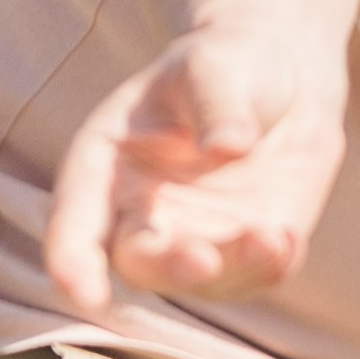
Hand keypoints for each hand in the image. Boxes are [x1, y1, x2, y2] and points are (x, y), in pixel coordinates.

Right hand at [41, 20, 346, 318]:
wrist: (282, 80)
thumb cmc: (225, 67)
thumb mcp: (212, 67)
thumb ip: (215, 103)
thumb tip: (228, 147)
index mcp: (104, 168)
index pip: (75, 224)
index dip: (71, 261)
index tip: (81, 291)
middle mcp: (141, 216)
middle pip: (140, 263)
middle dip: (169, 269)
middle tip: (202, 261)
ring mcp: (195, 238)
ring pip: (205, 277)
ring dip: (234, 267)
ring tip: (273, 237)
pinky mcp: (247, 250)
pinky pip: (256, 272)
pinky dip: (271, 264)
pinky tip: (288, 238)